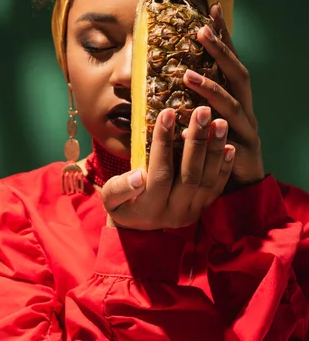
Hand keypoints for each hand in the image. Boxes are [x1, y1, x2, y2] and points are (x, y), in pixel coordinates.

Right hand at [102, 107, 234, 230]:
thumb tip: (138, 176)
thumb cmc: (122, 205)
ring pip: (208, 179)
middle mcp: (175, 212)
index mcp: (149, 208)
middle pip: (190, 175)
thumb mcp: (110, 199)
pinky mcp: (204, 208)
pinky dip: (225, 166)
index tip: (168, 112)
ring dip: (215, 149)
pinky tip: (230, 145)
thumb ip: (120, 188)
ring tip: (220, 122)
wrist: (140, 229)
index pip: (160, 172)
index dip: (163, 142)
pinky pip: (217, 187)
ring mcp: (192, 211)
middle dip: (197, 140)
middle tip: (203, 111)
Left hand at [183, 2, 263, 186]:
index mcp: (235, 97)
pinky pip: (225, 139)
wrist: (239, 186)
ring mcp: (247, 129)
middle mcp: (244, 108)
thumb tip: (163, 72)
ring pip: (233, 104)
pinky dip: (209, 130)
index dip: (223, 35)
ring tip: (187, 74)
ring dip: (211, 87)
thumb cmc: (215, 147)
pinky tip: (189, 126)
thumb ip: (190, 98)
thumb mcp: (202, 117)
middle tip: (201, 31)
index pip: (229, 60)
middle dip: (221, 51)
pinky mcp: (243, 152)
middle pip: (238, 74)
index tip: (211, 9)